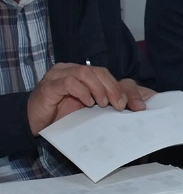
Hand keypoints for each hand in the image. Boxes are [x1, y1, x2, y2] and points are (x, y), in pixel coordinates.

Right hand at [27, 63, 152, 134]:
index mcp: (81, 74)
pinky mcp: (49, 86)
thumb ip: (108, 104)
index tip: (131, 105)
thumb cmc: (63, 115)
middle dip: (113, 88)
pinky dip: (82, 91)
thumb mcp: (90, 110)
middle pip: (98, 71)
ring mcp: (58, 76)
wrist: (36, 122)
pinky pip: (68, 82)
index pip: (105, 73)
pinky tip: (87, 102)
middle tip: (119, 105)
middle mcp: (70, 70)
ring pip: (85, 73)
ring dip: (99, 88)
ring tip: (102, 104)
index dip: (120, 87)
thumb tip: (135, 107)